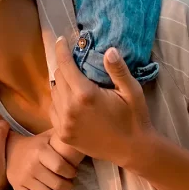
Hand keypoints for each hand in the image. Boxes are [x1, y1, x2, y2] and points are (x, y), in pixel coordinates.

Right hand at [6, 130, 77, 189]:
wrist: (10, 149)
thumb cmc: (36, 144)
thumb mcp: (48, 136)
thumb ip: (62, 135)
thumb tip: (81, 131)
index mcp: (40, 151)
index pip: (60, 167)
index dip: (70, 173)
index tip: (73, 173)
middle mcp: (31, 165)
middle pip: (56, 184)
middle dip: (67, 186)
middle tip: (68, 184)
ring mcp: (23, 178)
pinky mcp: (17, 188)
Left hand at [50, 38, 154, 166]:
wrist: (133, 150)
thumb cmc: (134, 118)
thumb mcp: (131, 91)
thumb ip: (118, 70)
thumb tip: (109, 50)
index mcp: (85, 95)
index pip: (65, 65)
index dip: (61, 50)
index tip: (61, 40)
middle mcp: (70, 109)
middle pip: (58, 78)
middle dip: (65, 66)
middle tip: (74, 62)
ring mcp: (64, 124)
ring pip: (54, 94)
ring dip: (61, 84)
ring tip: (74, 81)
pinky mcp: (63, 134)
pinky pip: (53, 110)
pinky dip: (59, 101)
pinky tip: (71, 100)